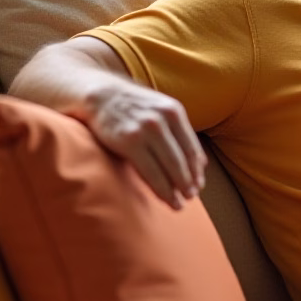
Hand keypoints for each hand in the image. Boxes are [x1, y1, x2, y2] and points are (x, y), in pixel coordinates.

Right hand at [76, 80, 206, 207]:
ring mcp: (146, 130)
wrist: (99, 96)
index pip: (192, 147)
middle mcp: (162, 120)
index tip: (199, 184)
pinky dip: (160, 188)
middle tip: (191, 196)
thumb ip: (178, 131)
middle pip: (182, 159)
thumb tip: (200, 163)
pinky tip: (165, 198)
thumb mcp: (159, 110)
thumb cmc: (132, 107)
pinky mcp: (129, 141)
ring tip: (180, 204)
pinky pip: (150, 171)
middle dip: (189, 182)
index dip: (197, 169)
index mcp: (174, 112)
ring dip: (176, 190)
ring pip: (168, 167)